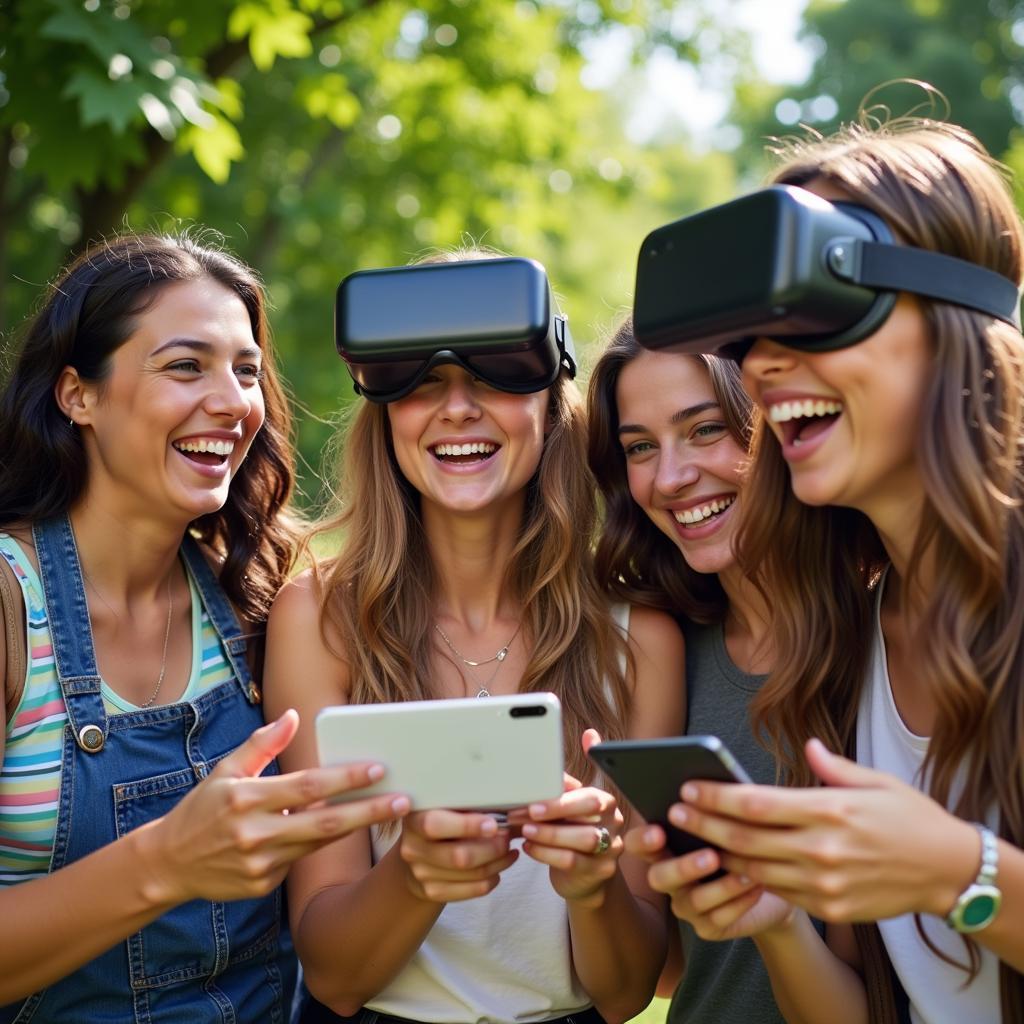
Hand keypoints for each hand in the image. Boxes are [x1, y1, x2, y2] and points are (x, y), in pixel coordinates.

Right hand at [142, 710, 410, 904]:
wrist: (168, 863)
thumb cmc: (203, 808)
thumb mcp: (226, 770)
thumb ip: (262, 744)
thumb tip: (293, 716)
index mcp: (247, 798)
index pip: (307, 787)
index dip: (345, 779)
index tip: (377, 768)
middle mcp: (255, 833)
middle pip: (324, 823)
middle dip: (368, 811)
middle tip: (403, 800)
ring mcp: (260, 864)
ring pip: (318, 844)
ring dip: (354, 828)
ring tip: (387, 810)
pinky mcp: (262, 885)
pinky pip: (299, 862)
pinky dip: (317, 846)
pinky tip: (337, 832)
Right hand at [399, 809, 518, 902]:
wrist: (420, 853)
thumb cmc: (444, 821)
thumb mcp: (449, 807)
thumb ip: (471, 806)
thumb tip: (510, 809)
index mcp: (415, 818)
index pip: (436, 825)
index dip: (467, 826)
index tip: (493, 824)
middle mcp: (412, 847)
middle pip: (458, 856)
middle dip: (492, 847)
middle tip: (507, 837)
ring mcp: (420, 873)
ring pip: (469, 874)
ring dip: (497, 863)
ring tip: (508, 851)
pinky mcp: (432, 891)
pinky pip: (471, 890)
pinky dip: (491, 880)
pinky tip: (498, 869)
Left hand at [513, 730, 623, 907]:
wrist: (584, 874)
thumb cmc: (572, 830)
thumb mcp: (571, 803)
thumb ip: (572, 777)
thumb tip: (589, 736)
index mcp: (607, 801)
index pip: (589, 796)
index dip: (561, 800)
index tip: (534, 803)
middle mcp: (615, 823)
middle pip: (590, 815)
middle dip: (555, 814)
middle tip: (526, 815)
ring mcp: (611, 849)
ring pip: (583, 840)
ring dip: (549, 835)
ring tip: (525, 831)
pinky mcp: (601, 871)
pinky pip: (573, 862)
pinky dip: (546, 854)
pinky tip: (529, 847)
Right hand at [627, 824, 793, 939]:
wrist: (771, 885)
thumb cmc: (741, 843)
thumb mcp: (726, 823)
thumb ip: (710, 811)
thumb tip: (710, 788)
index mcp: (664, 846)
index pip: (636, 844)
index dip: (642, 840)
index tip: (659, 831)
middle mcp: (668, 877)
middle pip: (658, 877)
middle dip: (683, 868)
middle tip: (711, 856)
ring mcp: (685, 905)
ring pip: (692, 901)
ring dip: (722, 887)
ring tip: (747, 874)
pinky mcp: (707, 927)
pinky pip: (717, 919)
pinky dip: (739, 902)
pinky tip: (756, 887)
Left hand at [672, 738, 978, 921]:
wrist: (949, 871)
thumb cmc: (910, 818)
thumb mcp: (877, 781)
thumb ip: (834, 767)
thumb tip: (808, 746)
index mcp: (829, 809)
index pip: (756, 803)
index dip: (716, 797)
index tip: (688, 788)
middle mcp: (822, 848)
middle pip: (746, 837)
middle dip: (703, 825)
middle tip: (672, 813)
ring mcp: (825, 883)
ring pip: (755, 869)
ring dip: (719, 854)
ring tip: (691, 839)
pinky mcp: (830, 908)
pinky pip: (779, 892)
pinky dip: (750, 879)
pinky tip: (730, 864)